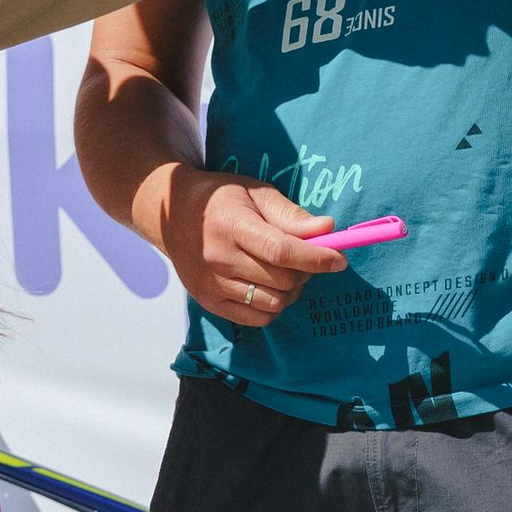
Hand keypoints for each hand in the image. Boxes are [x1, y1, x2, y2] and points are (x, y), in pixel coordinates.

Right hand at [152, 169, 348, 328]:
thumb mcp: (255, 192)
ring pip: (274, 303)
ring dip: (291, 291)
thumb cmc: (220, 199)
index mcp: (231, 225)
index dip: (316, 258)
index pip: (281, 251)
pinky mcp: (210, 303)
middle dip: (306, 271)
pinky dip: (273, 305)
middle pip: (282, 280)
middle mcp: (218, 259)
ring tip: (285, 271)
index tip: (339, 259)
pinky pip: (257, 318)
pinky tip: (269, 286)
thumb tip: (327, 228)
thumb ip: (290, 214)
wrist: (172, 215)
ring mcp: (212, 285)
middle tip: (306, 257)